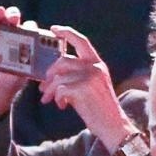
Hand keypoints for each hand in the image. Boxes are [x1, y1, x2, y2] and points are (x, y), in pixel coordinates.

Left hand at [0, 5, 32, 122]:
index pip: (0, 17)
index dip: (0, 13)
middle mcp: (12, 32)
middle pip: (16, 20)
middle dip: (14, 15)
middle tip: (13, 18)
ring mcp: (23, 42)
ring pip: (29, 30)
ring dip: (29, 28)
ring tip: (28, 31)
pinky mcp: (31, 54)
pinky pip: (38, 47)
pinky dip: (40, 44)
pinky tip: (39, 44)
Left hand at [39, 25, 136, 148]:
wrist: (113, 126)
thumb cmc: (100, 109)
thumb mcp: (93, 86)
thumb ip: (79, 75)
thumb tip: (54, 74)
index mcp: (98, 64)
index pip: (81, 41)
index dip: (66, 32)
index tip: (53, 29)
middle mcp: (95, 67)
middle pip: (63, 60)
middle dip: (49, 73)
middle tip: (42, 86)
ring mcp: (90, 77)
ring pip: (59, 76)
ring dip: (49, 89)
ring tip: (48, 99)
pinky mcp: (83, 89)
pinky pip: (60, 89)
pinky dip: (57, 98)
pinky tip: (62, 105)